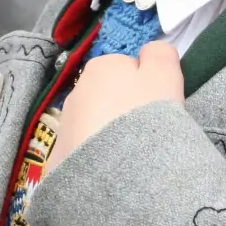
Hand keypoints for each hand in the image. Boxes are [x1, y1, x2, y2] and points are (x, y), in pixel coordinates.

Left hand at [45, 41, 183, 175]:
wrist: (116, 175)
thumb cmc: (146, 117)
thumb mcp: (165, 75)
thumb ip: (160, 55)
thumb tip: (151, 51)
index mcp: (101, 67)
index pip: (128, 69)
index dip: (146, 88)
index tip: (156, 109)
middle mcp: (77, 91)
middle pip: (109, 96)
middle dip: (124, 110)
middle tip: (145, 133)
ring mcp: (65, 125)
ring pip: (95, 124)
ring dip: (109, 134)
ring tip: (129, 156)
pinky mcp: (60, 159)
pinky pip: (85, 152)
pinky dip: (96, 158)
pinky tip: (111, 171)